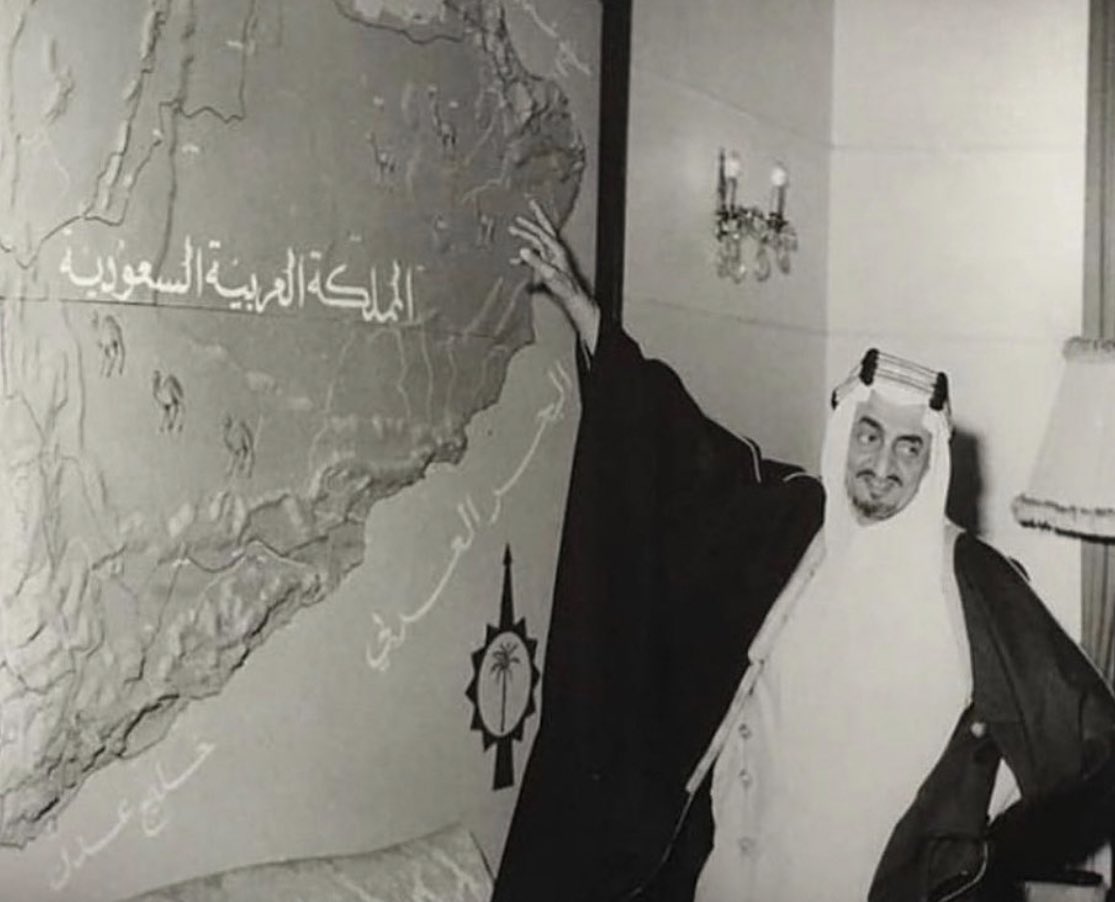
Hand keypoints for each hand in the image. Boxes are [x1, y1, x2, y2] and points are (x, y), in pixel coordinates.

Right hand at [509, 199, 599, 350]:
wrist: (571, 296)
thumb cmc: (564, 286)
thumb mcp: (548, 273)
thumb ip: (535, 261)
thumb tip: (522, 250)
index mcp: (556, 249)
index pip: (542, 231)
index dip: (533, 221)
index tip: (526, 211)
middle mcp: (554, 250)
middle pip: (543, 230)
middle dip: (536, 217)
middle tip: (532, 204)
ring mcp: (551, 256)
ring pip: (536, 242)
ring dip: (525, 236)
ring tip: (513, 230)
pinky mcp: (548, 264)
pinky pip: (534, 257)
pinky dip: (524, 257)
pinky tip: (514, 261)